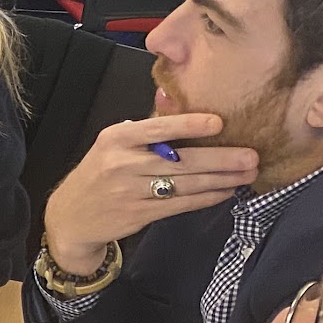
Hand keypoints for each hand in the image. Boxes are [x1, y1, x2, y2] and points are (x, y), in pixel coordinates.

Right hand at [42, 113, 257, 273]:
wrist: (70, 216)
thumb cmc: (100, 173)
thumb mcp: (112, 145)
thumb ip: (145, 131)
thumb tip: (183, 106)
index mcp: (116, 139)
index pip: (156, 129)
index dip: (188, 126)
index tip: (219, 123)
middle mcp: (122, 164)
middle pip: (179, 160)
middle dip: (220, 158)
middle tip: (251, 155)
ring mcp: (130, 191)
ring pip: (185, 184)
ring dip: (221, 179)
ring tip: (248, 173)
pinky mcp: (139, 215)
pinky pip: (180, 204)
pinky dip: (206, 198)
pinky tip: (225, 191)